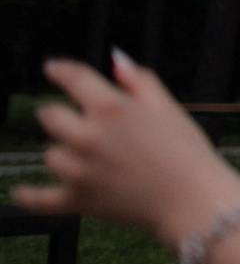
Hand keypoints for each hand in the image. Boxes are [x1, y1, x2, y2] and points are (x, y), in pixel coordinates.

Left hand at [12, 55, 239, 250]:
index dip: (61, 69)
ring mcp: (79, 170)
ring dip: (63, 151)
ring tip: (86, 157)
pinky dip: (29, 196)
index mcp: (112, 109)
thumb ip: (139, 80)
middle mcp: (89, 136)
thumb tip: (116, 61)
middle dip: (61, 114)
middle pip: (50, 116)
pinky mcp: (77, 200)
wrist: (194, 202)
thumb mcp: (169, 108)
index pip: (74, 78)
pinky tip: (21, 192)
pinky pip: (39, 199)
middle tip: (78, 120)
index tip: (54, 67)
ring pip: (50, 154)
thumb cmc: (187, 153)